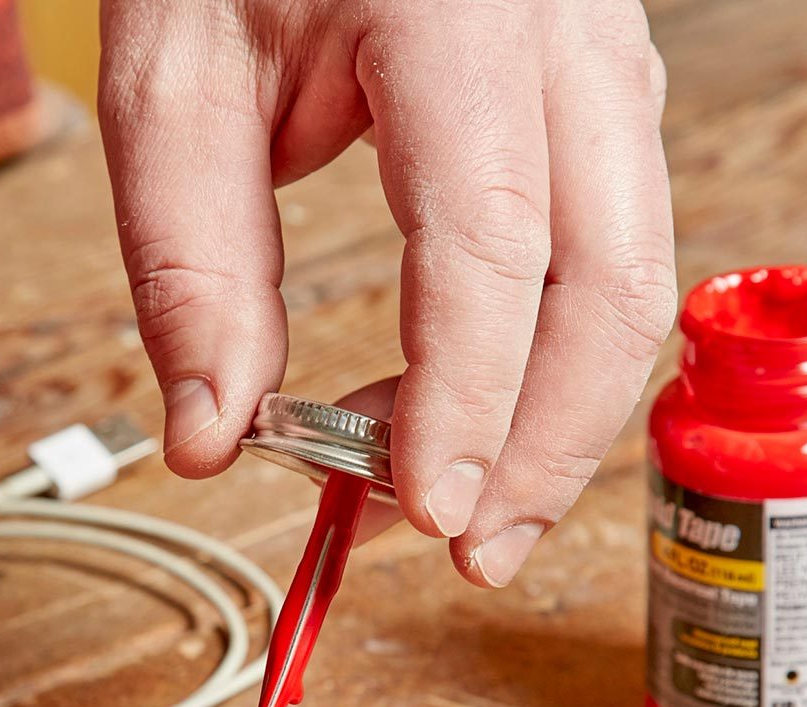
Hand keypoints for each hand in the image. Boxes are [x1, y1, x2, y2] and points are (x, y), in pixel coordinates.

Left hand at [99, 0, 674, 584]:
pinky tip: (476, 416)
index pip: (490, 240)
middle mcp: (566, 32)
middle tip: (468, 552)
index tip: (424, 510)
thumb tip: (211, 442)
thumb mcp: (174, 84)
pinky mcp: (598, 100)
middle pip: (609, 279)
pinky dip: (547, 360)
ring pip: (632, 279)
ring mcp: (604, 62)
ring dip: (557, 420)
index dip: (466, 396)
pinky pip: (606, 253)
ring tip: (464, 508)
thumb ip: (191, 268)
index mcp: (454, 11)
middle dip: (545, 444)